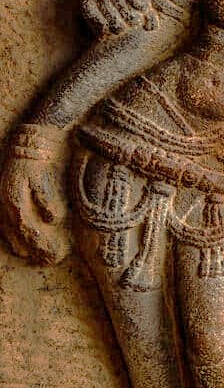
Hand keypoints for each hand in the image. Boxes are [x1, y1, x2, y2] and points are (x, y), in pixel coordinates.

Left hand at [0, 126, 70, 264]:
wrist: (40, 130)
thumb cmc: (38, 158)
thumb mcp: (28, 183)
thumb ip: (30, 202)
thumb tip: (44, 225)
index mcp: (4, 192)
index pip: (5, 224)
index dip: (15, 241)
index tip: (28, 255)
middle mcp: (6, 188)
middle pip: (12, 223)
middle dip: (27, 243)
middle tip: (46, 257)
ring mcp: (16, 179)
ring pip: (20, 213)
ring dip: (33, 231)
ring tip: (49, 245)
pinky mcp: (31, 170)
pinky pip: (38, 192)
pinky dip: (45, 205)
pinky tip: (55, 217)